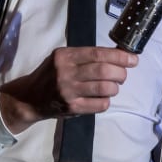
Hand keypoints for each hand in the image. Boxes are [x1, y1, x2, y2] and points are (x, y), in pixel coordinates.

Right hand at [0, 46, 137, 134]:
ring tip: (112, 87)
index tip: (133, 59)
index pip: (98, 53)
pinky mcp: (71, 107)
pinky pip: (100, 104)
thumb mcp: (62, 59)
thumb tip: (117, 55)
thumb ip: (85, 57)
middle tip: (123, 75)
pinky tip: (102, 98)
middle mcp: (65, 72)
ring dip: (115, 88)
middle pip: (104, 70)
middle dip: (120, 73)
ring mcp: (68, 91)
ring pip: (105, 88)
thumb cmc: (50, 75)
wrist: (29, 98)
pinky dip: (106, 101)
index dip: (119, 56)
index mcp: (64, 56)